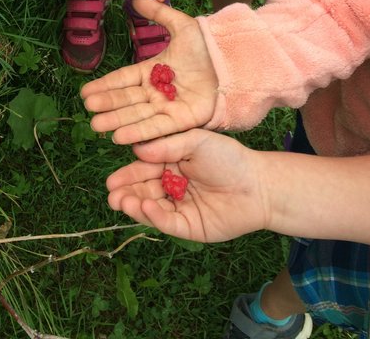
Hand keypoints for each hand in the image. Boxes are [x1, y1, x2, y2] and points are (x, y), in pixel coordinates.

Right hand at [81, 0, 217, 143]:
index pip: (124, 80)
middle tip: (88, 108)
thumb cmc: (208, 46)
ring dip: (117, 121)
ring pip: (138, 116)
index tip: (86, 93)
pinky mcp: (182, 121)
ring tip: (97, 125)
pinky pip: (157, 128)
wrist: (234, 62)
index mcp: (154, 71)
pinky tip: (120, 137)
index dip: (106, 86)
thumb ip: (159, 13)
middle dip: (107, 105)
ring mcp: (169, 107)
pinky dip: (139, 133)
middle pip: (127, 100)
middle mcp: (158, 91)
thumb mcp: (181, 26)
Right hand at [106, 129, 268, 241]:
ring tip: (121, 202)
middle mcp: (172, 186)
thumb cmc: (229, 157)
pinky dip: (154, 217)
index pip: (144, 169)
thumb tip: (138, 151)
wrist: (258, 184)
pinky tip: (146, 207)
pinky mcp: (190, 227)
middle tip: (111, 195)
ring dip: (134, 206)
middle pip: (143, 191)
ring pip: (151, 209)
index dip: (128, 175)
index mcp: (171, 163)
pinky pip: (168, 223)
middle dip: (125, 193)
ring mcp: (180, 207)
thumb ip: (167, 146)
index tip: (111, 180)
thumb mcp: (196, 142)